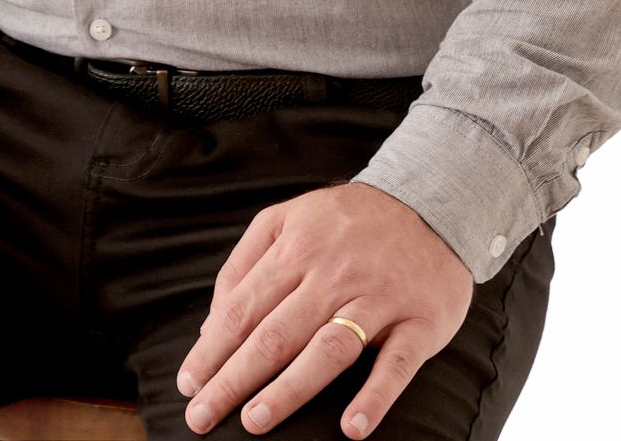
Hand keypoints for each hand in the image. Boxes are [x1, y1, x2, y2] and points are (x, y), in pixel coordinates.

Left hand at [175, 182, 473, 436]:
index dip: (212, 350)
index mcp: (295, 248)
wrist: (432, 202)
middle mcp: (332, 274)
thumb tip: (212, 323)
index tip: (189, 385)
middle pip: (275, 334)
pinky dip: (375, 396)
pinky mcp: (419, 320)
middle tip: (202, 418)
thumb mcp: (289, 218)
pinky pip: (396, 364)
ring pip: (327, 349)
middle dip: (233, 379)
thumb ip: (247, 262)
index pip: (243, 308)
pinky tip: (352, 427)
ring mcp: (377, 298)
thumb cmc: (348, 221)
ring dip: (289, 388)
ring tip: (255, 421)